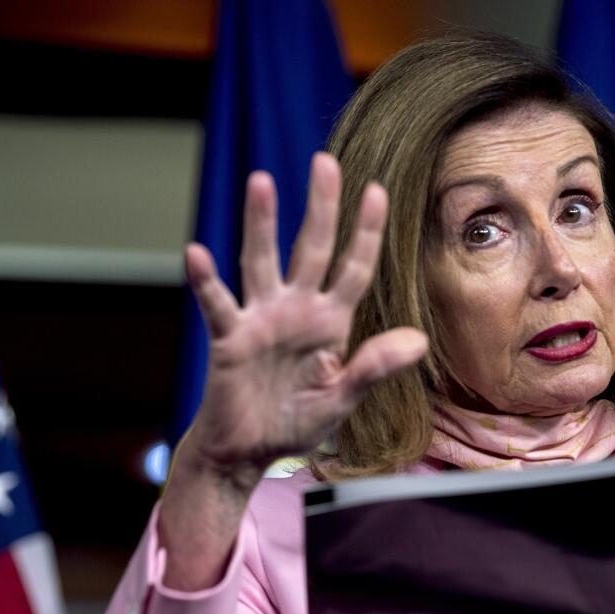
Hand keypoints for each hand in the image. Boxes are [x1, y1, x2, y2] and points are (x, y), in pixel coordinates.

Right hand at [158, 153, 426, 589]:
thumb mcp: (342, 398)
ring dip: (262, 224)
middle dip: (319, 207)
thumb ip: (373, 368)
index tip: (377, 191)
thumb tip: (419, 341)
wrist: (248, 451)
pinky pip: (217, 305)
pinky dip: (206, 281)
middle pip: (310, 249)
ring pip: (261, 262)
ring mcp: (260, 320)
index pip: (353, 268)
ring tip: (262, 182)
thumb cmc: (294, 422)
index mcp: (329, 322)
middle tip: (324, 162)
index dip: (365, 232)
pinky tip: (196, 252)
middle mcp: (295, 310)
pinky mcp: (229, 339)